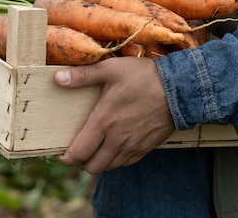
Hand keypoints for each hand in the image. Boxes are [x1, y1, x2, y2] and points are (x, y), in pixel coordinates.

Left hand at [55, 56, 174, 173]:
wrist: (179, 89)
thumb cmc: (143, 77)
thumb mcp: (110, 70)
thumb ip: (82, 76)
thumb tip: (58, 79)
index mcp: (104, 123)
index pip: (79, 153)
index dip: (66, 158)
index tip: (61, 153)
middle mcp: (117, 140)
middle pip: (92, 167)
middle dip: (82, 162)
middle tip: (79, 148)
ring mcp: (133, 147)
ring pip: (109, 167)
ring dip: (99, 161)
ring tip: (95, 147)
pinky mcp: (146, 148)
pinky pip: (125, 163)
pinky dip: (116, 160)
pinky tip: (114, 146)